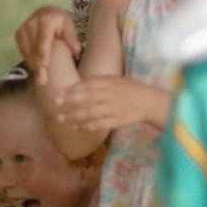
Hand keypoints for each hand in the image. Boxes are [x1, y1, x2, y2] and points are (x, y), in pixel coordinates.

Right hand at [14, 5, 83, 75]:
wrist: (46, 12)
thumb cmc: (60, 22)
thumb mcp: (69, 26)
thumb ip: (72, 37)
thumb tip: (77, 49)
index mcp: (46, 20)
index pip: (44, 40)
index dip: (43, 54)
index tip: (44, 66)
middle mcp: (32, 23)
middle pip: (34, 49)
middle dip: (38, 66)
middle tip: (43, 82)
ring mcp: (23, 28)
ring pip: (27, 51)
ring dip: (33, 65)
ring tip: (41, 78)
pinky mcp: (18, 33)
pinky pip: (23, 50)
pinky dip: (29, 60)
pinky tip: (36, 67)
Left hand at [55, 75, 172, 134]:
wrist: (150, 103)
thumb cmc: (130, 90)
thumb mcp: (116, 79)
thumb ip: (98, 81)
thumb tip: (77, 85)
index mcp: (110, 82)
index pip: (87, 85)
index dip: (72, 89)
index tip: (59, 94)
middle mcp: (111, 95)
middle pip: (87, 98)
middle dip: (69, 101)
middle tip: (56, 104)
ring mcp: (114, 108)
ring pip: (90, 113)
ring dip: (73, 116)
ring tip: (61, 119)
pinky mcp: (117, 121)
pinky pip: (99, 124)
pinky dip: (86, 127)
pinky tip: (76, 127)